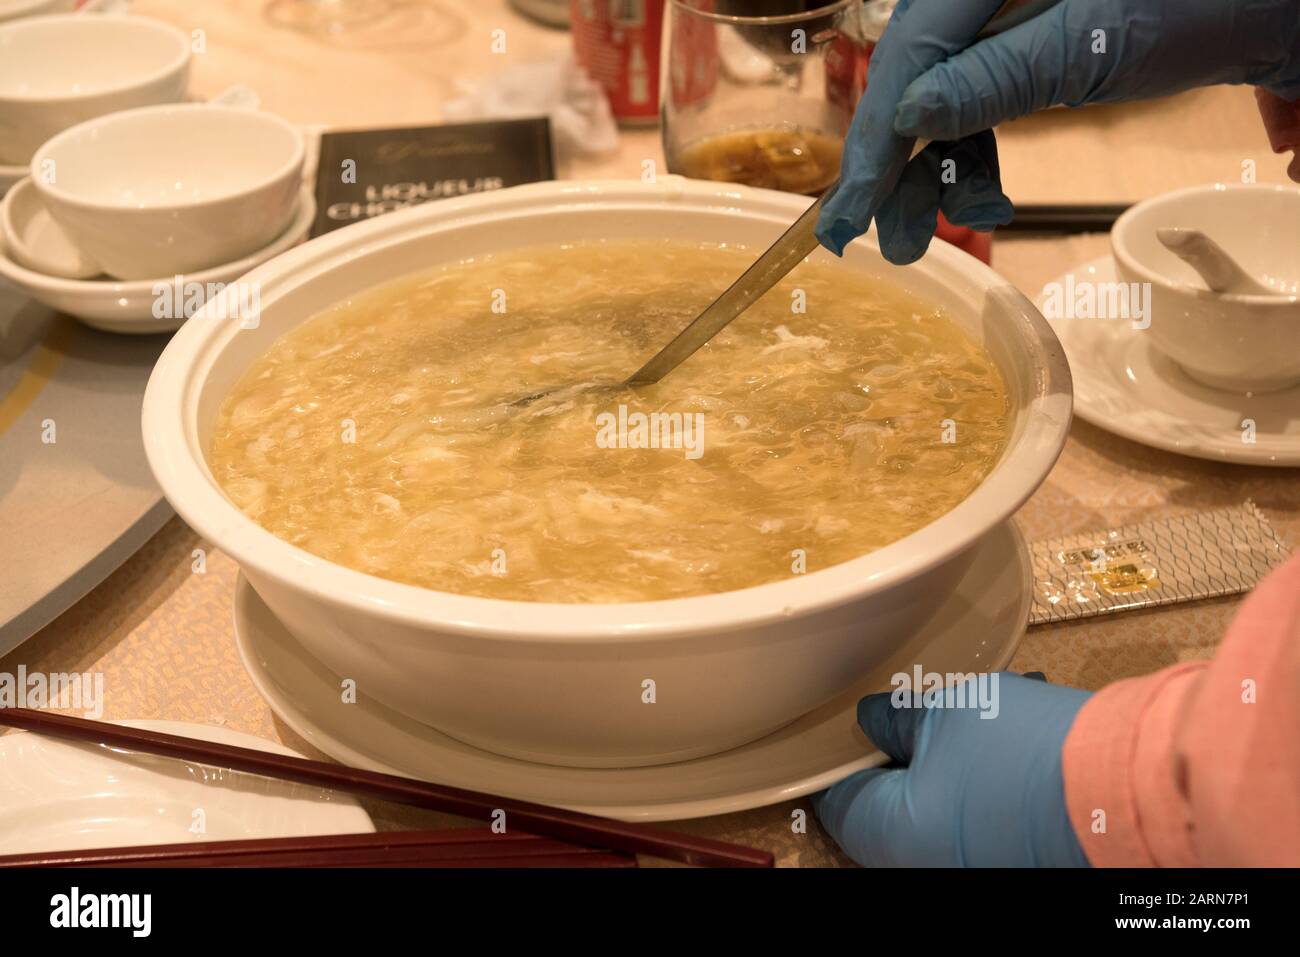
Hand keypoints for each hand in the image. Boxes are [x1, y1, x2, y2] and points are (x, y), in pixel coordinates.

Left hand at [813, 672, 1092, 866]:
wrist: (1130, 787)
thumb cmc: (1028, 751)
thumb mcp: (946, 712)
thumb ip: (895, 720)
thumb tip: (871, 721)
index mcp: (895, 839)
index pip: (840, 801)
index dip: (841, 757)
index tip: (848, 727)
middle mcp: (928, 867)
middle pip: (888, 812)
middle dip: (896, 763)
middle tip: (910, 717)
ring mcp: (973, 866)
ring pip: (936, 816)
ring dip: (942, 774)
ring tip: (966, 727)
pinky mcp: (1014, 860)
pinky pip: (976, 824)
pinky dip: (979, 789)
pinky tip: (1002, 750)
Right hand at [817, 0, 1299, 263]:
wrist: (1280, 0)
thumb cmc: (1208, 0)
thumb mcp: (1094, 43)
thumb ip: (995, 77)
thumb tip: (910, 116)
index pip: (910, 51)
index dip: (876, 138)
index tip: (848, 214)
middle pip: (918, 75)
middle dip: (902, 165)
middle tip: (890, 241)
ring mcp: (1010, 11)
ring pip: (944, 94)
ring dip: (936, 168)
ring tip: (935, 230)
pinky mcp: (1035, 38)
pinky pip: (982, 97)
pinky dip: (976, 151)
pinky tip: (981, 193)